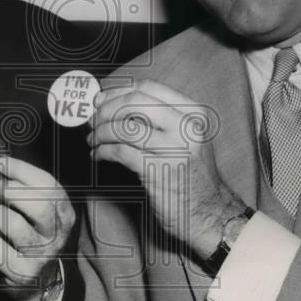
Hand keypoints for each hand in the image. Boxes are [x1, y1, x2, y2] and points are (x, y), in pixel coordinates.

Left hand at [0, 156, 73, 300]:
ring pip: (17, 226)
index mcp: (63, 213)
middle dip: (11, 192)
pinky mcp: (22, 272)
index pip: (48, 185)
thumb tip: (0, 165)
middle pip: (39, 206)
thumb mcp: (42, 212)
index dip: (22, 170)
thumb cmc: (35, 236)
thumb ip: (28, 190)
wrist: (40, 281)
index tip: (1, 163)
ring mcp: (40, 255)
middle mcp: (56, 234)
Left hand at [87, 79, 242, 258]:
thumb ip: (159, 119)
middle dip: (106, 110)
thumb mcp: (186, 138)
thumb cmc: (190, 174)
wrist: (209, 213)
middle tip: (91, 121)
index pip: (148, 88)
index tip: (100, 101)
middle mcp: (186, 127)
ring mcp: (174, 149)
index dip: (118, 92)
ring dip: (100, 132)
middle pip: (134, 102)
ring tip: (92, 141)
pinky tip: (97, 156)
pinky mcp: (158, 172)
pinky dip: (102, 151)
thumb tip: (114, 104)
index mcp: (193, 113)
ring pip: (124, 128)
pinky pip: (120, 152)